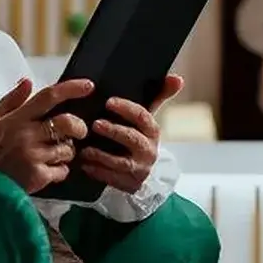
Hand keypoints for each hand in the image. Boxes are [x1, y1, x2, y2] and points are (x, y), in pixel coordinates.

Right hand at [0, 78, 92, 193]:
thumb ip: (11, 101)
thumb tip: (28, 82)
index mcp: (16, 119)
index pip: (48, 97)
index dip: (71, 89)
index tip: (88, 86)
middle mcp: (26, 135)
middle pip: (66, 123)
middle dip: (79, 127)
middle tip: (79, 132)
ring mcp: (33, 156)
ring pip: (67, 148)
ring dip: (67, 151)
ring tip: (54, 154)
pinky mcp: (38, 176)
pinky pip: (63, 170)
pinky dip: (60, 171)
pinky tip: (49, 170)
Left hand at [79, 74, 183, 193]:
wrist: (141, 172)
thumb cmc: (139, 138)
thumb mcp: (146, 120)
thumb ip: (158, 97)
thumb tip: (178, 78)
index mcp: (153, 132)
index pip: (143, 117)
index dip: (126, 109)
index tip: (109, 102)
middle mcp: (149, 150)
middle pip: (133, 139)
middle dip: (114, 131)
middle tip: (95, 124)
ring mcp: (139, 169)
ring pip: (121, 163)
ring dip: (102, 155)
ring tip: (85, 149)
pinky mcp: (128, 184)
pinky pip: (112, 179)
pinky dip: (97, 172)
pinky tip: (84, 164)